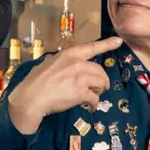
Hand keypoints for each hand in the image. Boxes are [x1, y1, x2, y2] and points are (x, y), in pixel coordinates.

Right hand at [8, 36, 122, 134]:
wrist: (31, 97)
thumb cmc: (35, 82)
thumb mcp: (47, 64)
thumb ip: (58, 63)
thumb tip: (58, 64)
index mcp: (69, 54)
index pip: (91, 47)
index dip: (106, 44)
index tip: (118, 41)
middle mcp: (77, 63)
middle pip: (100, 70)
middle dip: (102, 80)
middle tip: (99, 88)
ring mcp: (80, 78)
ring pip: (101, 83)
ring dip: (100, 91)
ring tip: (94, 96)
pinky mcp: (81, 92)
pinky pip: (95, 98)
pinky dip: (95, 104)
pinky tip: (91, 107)